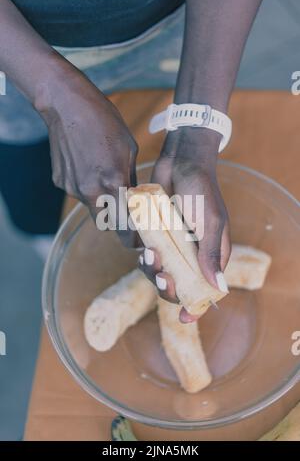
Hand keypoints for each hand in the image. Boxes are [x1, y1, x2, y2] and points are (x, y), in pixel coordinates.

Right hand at [35, 66, 137, 244]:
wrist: (66, 105)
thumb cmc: (104, 121)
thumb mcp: (129, 149)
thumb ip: (131, 179)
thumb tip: (135, 197)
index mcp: (113, 182)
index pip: (124, 225)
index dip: (131, 237)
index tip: (137, 239)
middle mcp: (91, 190)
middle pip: (105, 225)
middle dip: (116, 222)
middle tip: (123, 211)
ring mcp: (73, 188)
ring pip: (91, 207)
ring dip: (100, 201)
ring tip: (102, 175)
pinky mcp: (61, 182)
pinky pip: (78, 193)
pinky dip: (85, 187)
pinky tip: (87, 165)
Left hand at [140, 128, 230, 322]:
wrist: (180, 161)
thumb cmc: (202, 190)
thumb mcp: (211, 223)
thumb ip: (212, 254)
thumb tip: (218, 289)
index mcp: (211, 255)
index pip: (205, 289)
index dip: (195, 307)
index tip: (185, 317)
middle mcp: (191, 253)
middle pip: (178, 285)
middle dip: (168, 288)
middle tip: (163, 278)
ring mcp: (172, 245)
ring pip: (158, 272)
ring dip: (152, 271)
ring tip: (149, 255)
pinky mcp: (154, 234)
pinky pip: (146, 254)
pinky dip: (143, 256)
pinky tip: (143, 246)